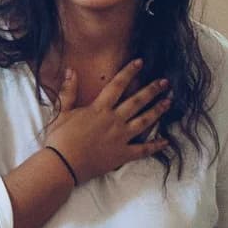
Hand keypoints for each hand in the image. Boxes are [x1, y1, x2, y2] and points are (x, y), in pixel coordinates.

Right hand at [41, 59, 169, 182]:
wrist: (62, 165)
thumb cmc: (59, 139)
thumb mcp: (61, 112)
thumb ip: (68, 91)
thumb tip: (70, 70)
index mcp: (99, 109)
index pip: (117, 85)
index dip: (129, 72)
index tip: (140, 62)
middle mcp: (114, 120)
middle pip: (137, 101)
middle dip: (152, 90)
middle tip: (165, 82)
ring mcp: (120, 138)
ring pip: (144, 121)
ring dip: (157, 111)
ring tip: (168, 102)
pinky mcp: (122, 155)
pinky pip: (143, 150)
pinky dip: (155, 146)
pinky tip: (166, 141)